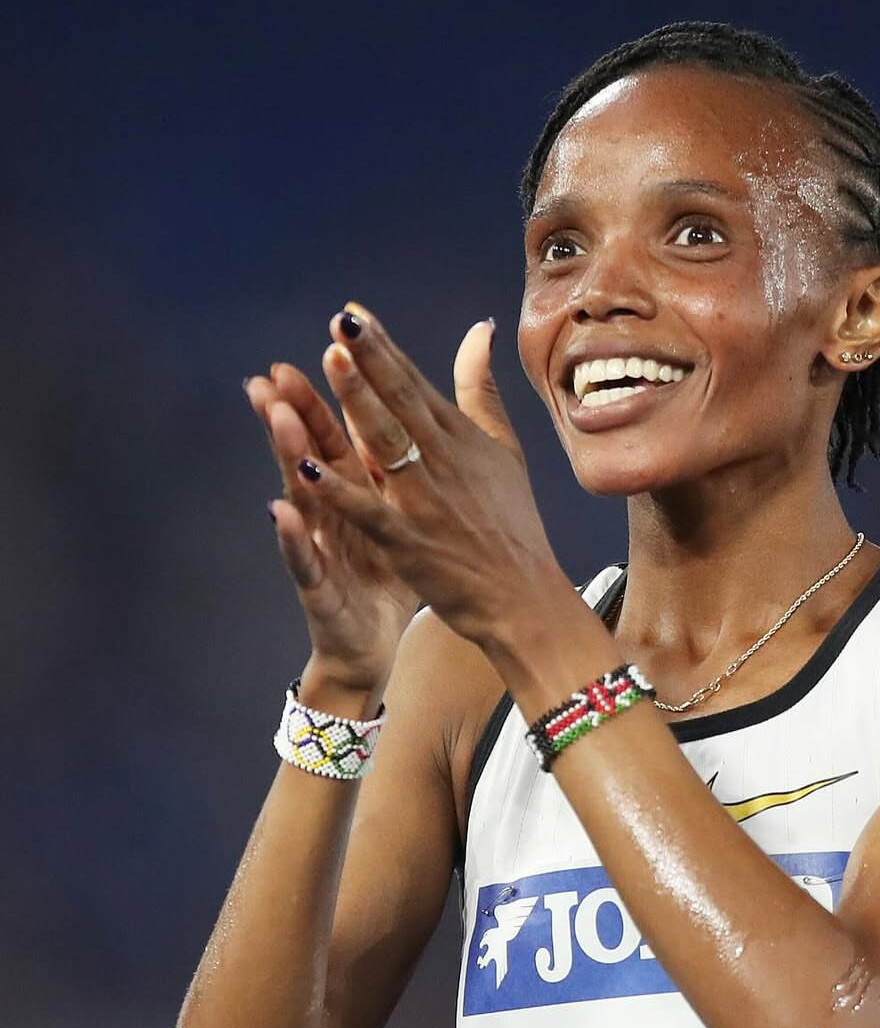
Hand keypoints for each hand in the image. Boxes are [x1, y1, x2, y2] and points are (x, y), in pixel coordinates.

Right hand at [244, 362, 419, 698]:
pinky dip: (291, 535)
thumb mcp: (401, 513)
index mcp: (359, 490)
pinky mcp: (319, 587)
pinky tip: (278, 511)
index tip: (332, 338)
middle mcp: (330, 511)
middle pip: (313, 452)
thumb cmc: (386, 574)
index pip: (345, 429)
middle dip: (297, 410)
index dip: (338, 387)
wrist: (375, 643)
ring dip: (287, 455)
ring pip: (300, 495)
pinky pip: (303, 559)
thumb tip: (411, 415)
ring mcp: (320, 547)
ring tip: (275, 415)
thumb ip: (402, 464)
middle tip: (277, 368)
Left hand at [293, 304, 564, 650]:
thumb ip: (482, 390)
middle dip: (372, 361)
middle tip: (341, 324)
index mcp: (460, 439)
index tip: (353, 313)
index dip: (383, 348)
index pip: (415, 384)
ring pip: (386, 444)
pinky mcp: (410, 544)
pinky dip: (339, 490)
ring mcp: (425, 503)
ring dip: (358, 404)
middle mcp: (443, 463)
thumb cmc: (513, 526)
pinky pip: (368, 511)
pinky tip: (306, 466)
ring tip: (332, 364)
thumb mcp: (506, 450)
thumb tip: (480, 328)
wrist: (523, 598)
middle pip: (401, 403)